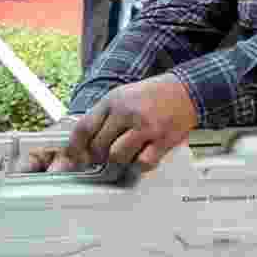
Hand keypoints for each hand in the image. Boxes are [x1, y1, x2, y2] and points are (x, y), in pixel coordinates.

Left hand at [13, 74, 197, 174]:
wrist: (186, 91)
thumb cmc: (151, 96)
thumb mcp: (121, 96)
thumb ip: (102, 117)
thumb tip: (82, 143)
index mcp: (113, 101)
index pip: (84, 127)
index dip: (74, 147)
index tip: (70, 158)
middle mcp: (127, 113)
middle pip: (98, 146)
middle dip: (95, 157)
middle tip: (100, 158)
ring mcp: (146, 127)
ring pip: (117, 156)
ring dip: (116, 161)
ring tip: (123, 154)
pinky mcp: (163, 140)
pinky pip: (142, 163)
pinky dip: (138, 165)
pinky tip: (141, 156)